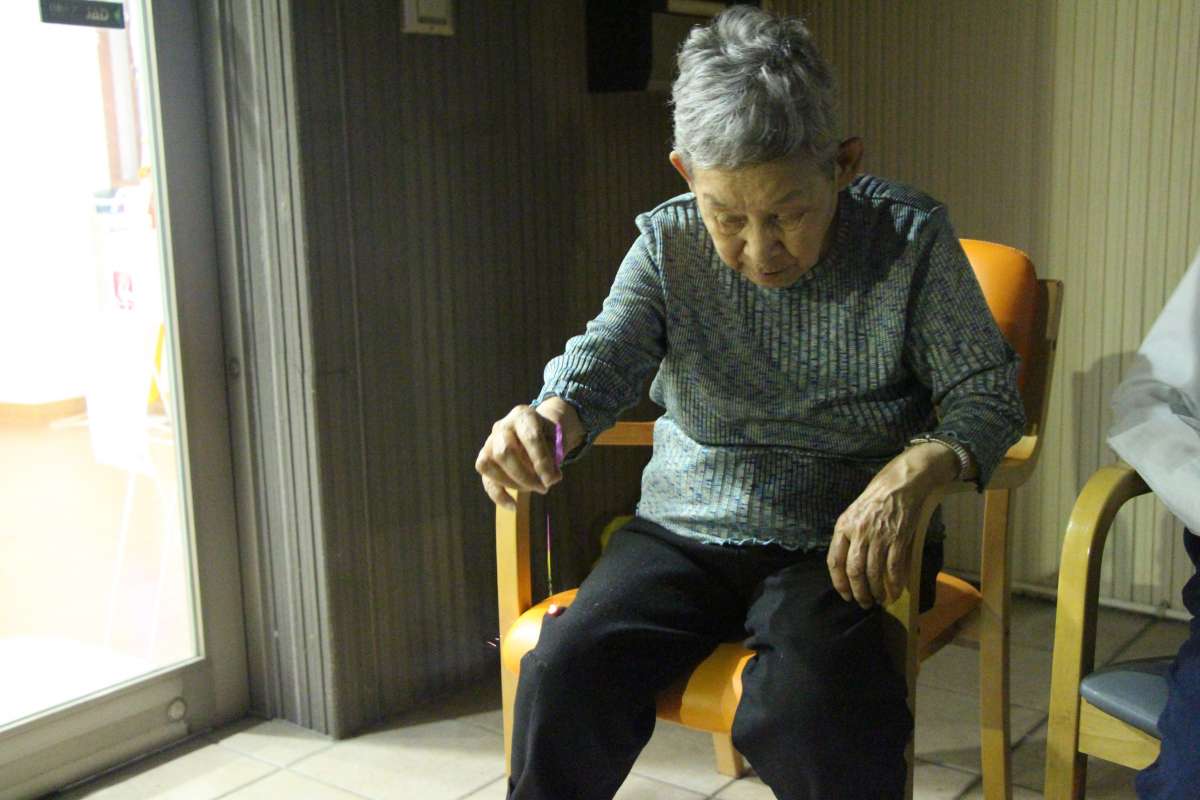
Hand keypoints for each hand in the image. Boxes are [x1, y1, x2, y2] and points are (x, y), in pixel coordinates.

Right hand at [475, 400, 580, 509]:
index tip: (552, 480)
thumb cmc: (547, 435)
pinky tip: (513, 506)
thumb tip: (549, 479)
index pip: (530, 438)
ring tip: (532, 490)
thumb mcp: (555, 439)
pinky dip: (499, 496)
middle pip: (504, 452)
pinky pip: (485, 480)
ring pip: (488, 464)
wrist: (536, 430)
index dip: (541, 461)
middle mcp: (501, 426)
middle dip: (524, 476)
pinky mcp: (485, 460)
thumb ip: (552, 456)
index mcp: (523, 415)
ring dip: (511, 483)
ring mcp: (489, 442)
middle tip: (543, 488)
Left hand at [826, 443, 957, 607]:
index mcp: (843, 526)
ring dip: (876, 591)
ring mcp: (879, 536)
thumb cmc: (875, 499)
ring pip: (874, 573)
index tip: (845, 595)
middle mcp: (859, 533)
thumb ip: (848, 536)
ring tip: (879, 600)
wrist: (901, 483)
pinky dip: (894, 584)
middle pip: (854, 571)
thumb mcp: (853, 513)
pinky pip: (894, 568)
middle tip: (864, 603)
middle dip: (859, 592)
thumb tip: (846, 565)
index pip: (835, 560)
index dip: (839, 582)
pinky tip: (895, 592)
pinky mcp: (898, 539)